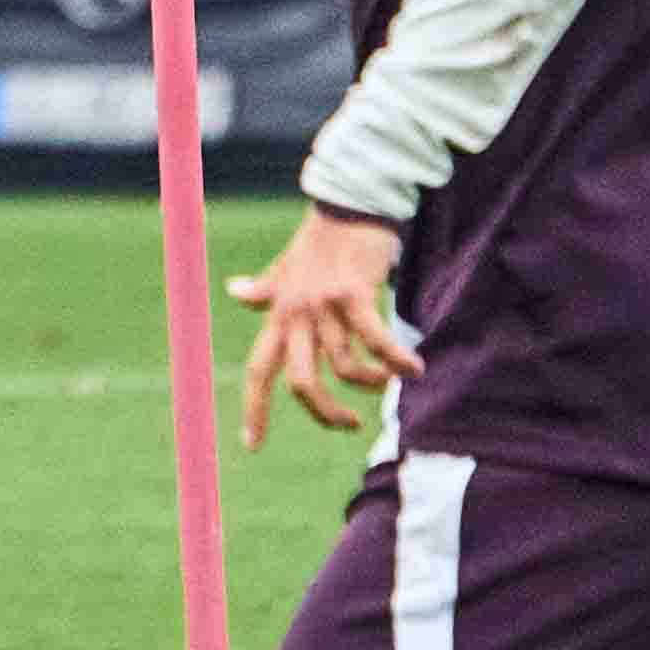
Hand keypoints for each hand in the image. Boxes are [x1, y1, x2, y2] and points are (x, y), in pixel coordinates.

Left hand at [229, 210, 418, 450]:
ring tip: (390, 380)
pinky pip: (376, 342)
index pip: (258, 370)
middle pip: (300, 382)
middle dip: (325, 413)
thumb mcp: (286, 267)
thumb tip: (234, 291)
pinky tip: (414, 369)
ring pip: (344, 367)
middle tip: (350, 425)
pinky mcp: (353, 295)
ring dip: (372, 383)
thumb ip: (265, 288)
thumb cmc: (320, 240)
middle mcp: (295, 314)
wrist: (349, 204)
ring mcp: (323, 305)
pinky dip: (396, 361)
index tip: (252, 445)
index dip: (253, 410)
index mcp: (277, 314)